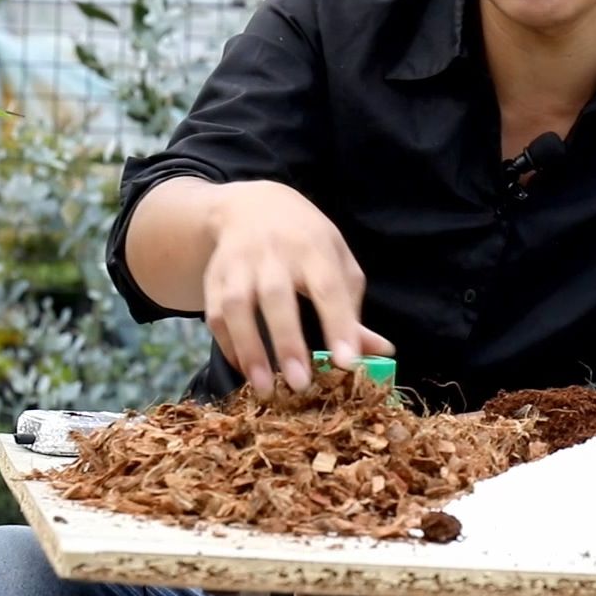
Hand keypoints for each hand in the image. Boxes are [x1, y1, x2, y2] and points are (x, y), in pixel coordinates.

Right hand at [201, 181, 393, 395]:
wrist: (251, 206)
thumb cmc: (306, 241)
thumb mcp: (337, 262)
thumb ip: (352, 309)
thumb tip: (381, 351)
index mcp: (314, 247)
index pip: (329, 287)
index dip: (339, 325)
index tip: (348, 363)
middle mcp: (273, 253)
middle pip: (277, 297)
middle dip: (288, 342)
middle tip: (301, 384)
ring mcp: (239, 264)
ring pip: (238, 307)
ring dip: (251, 349)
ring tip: (265, 389)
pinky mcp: (214, 278)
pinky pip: (215, 315)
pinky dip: (228, 346)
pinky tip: (245, 371)